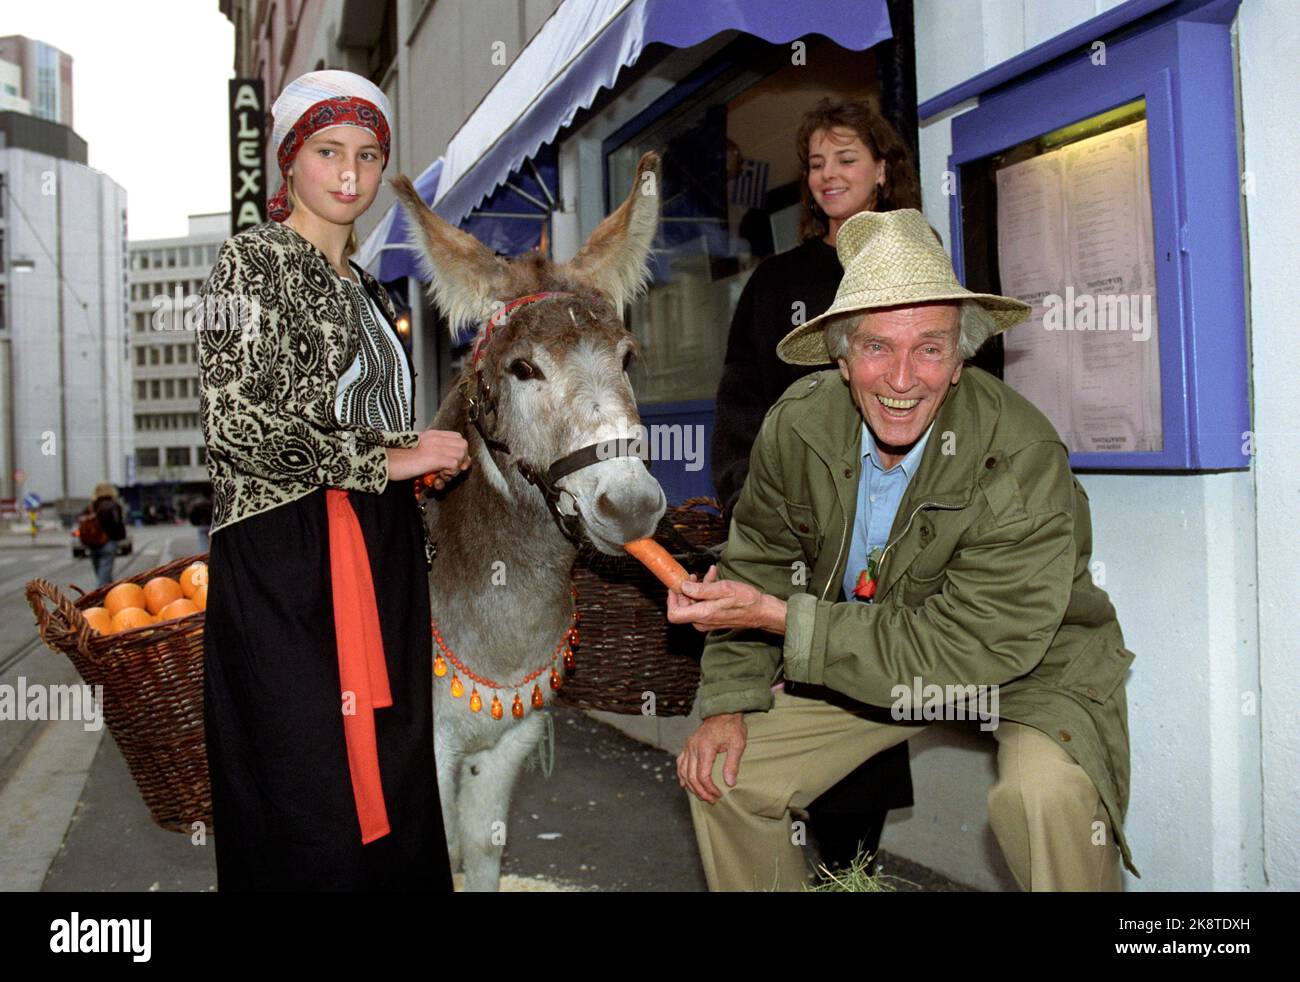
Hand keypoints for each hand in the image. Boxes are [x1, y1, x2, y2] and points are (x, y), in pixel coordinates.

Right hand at [387, 429, 470, 484]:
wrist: (386, 461)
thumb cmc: (398, 459)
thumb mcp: (419, 452)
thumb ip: (433, 453)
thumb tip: (447, 464)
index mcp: (432, 435)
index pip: (458, 438)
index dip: (459, 452)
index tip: (453, 464)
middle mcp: (436, 438)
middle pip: (463, 445)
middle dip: (461, 460)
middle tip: (449, 471)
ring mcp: (436, 447)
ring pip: (461, 455)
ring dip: (455, 468)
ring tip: (442, 475)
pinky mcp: (435, 458)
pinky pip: (454, 464)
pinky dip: (450, 473)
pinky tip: (438, 477)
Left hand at [666, 565, 784, 633]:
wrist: (761, 611)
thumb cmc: (746, 601)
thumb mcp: (723, 589)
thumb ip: (701, 589)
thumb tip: (684, 587)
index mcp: (702, 614)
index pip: (674, 614)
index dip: (671, 599)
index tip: (675, 586)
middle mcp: (702, 621)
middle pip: (682, 606)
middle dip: (686, 589)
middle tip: (693, 575)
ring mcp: (707, 621)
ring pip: (693, 603)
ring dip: (698, 587)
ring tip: (708, 575)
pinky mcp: (713, 618)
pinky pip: (702, 604)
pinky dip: (705, 592)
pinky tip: (713, 579)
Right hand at [677, 713, 745, 802]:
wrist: (723, 711)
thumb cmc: (732, 727)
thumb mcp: (737, 744)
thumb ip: (732, 764)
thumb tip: (729, 783)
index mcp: (705, 748)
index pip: (703, 776)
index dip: (709, 789)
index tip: (718, 795)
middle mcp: (693, 747)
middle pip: (692, 777)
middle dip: (701, 792)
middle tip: (711, 800)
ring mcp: (688, 746)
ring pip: (683, 772)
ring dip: (691, 787)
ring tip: (701, 795)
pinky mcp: (687, 745)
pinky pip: (680, 763)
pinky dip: (682, 776)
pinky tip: (685, 784)